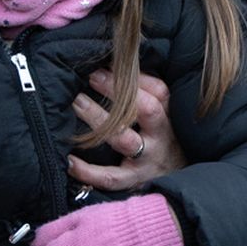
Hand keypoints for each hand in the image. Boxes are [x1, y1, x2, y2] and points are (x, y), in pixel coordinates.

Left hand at [66, 70, 186, 191]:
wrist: (177, 176)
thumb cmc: (163, 137)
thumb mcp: (165, 113)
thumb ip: (146, 90)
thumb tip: (115, 65)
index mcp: (168, 115)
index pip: (158, 91)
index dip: (135, 78)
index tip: (107, 66)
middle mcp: (160, 136)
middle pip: (145, 110)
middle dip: (118, 92)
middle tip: (91, 77)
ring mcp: (147, 159)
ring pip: (124, 140)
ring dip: (99, 120)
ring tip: (77, 104)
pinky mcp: (133, 180)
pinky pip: (111, 178)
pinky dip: (88, 172)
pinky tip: (69, 161)